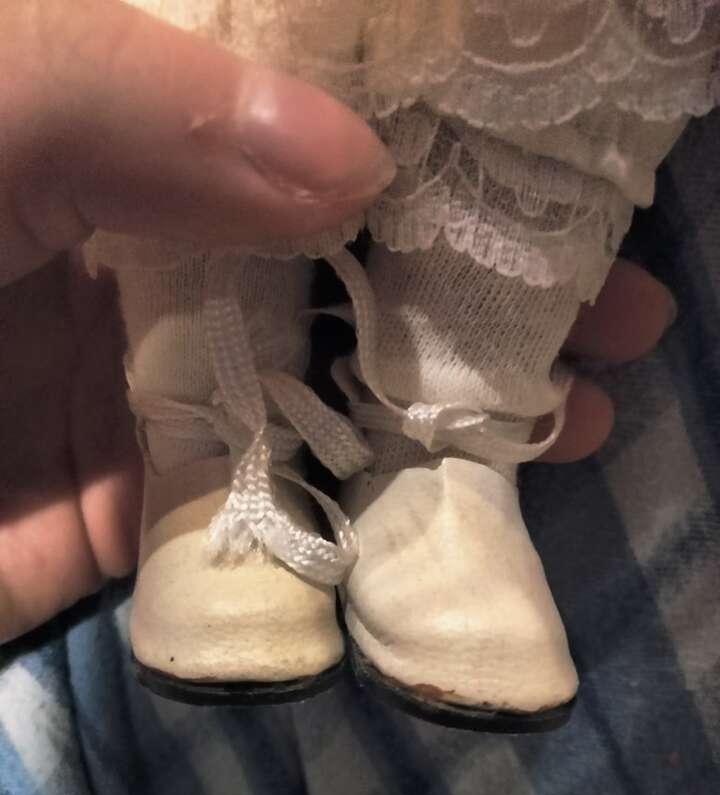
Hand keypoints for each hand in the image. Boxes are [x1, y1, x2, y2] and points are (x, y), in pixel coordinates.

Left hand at [0, 1, 675, 642]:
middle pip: (331, 266)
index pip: (291, 123)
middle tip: (610, 297)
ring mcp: (120, 394)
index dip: (425, 131)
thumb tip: (353, 162)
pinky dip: (351, 509)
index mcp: (94, 132)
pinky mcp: (108, 518)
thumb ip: (136, 98)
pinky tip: (469, 499)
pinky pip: (247, 511)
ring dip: (445, 403)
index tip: (543, 156)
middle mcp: (120, 255)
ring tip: (583, 407)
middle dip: (471, 281)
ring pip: (310, 395)